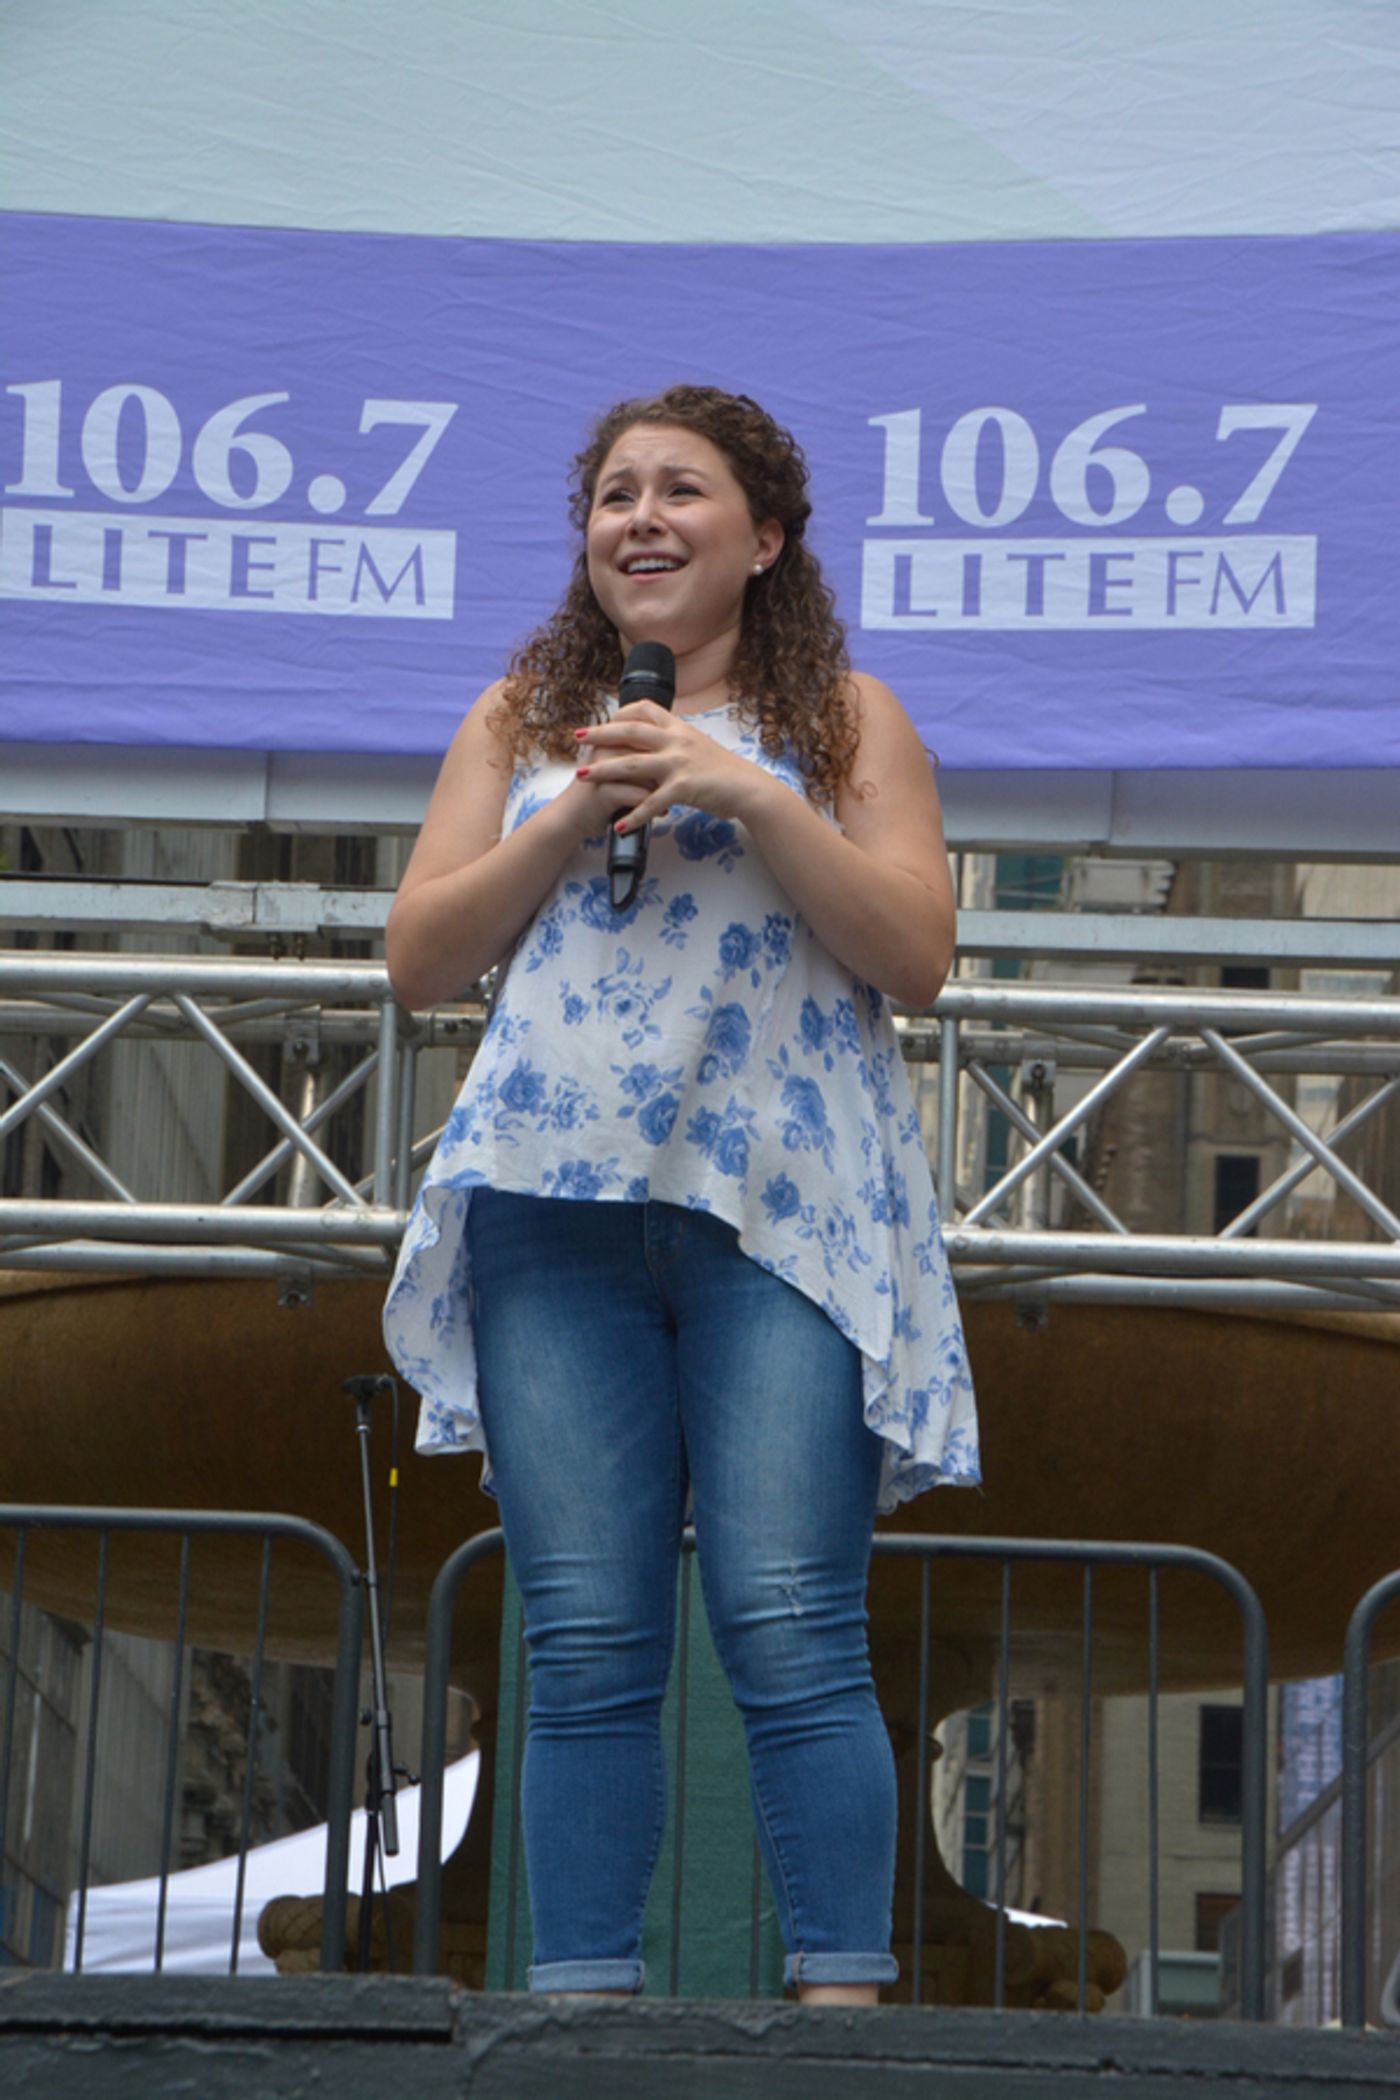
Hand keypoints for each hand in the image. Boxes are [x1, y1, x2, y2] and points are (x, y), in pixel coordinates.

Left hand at [571, 702, 768, 835]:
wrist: (748, 788)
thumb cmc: (724, 771)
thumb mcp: (699, 746)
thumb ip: (676, 743)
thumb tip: (656, 743)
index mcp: (679, 728)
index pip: (644, 709)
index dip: (620, 713)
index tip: (603, 720)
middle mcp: (676, 740)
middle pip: (630, 731)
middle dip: (600, 734)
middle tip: (577, 737)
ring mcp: (679, 763)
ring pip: (633, 763)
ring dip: (604, 770)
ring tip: (583, 775)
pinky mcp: (684, 787)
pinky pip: (652, 803)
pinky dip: (634, 816)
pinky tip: (619, 826)